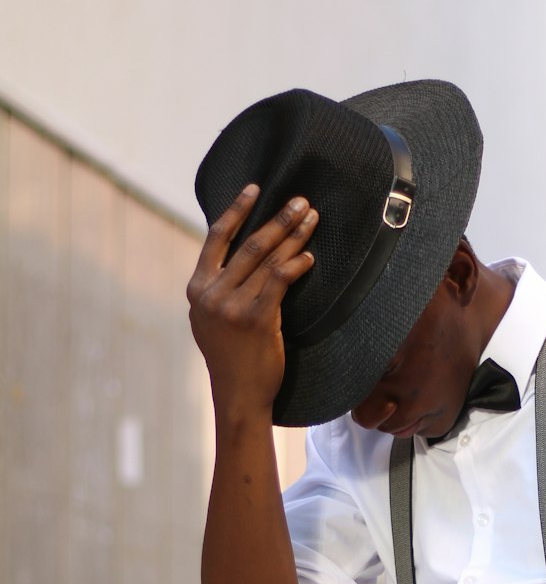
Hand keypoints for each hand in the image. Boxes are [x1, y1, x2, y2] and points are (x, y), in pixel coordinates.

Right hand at [187, 185, 317, 420]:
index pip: (216, 238)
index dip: (236, 210)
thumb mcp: (211, 320)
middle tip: (301, 202)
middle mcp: (211, 294)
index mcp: (197, 289)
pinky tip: (309, 257)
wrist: (238, 394)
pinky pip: (279, 281)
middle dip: (278, 220)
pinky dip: (296, 265)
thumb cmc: (231, 357)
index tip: (256, 189)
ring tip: (311, 220)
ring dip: (293, 237)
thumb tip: (238, 257)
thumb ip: (218, 289)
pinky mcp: (256, 319)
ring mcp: (232, 306)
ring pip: (267, 260)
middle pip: (249, 245)